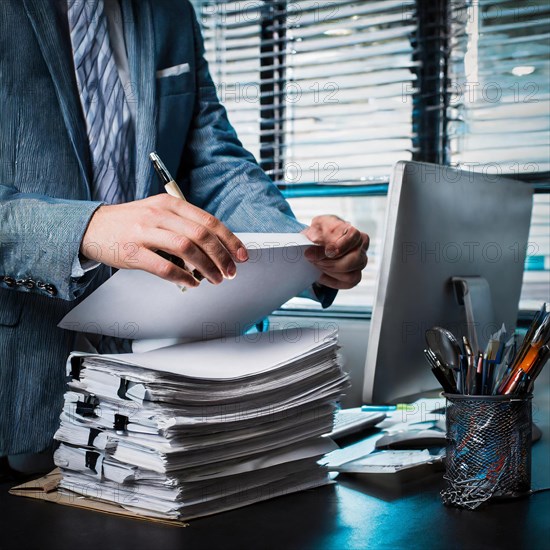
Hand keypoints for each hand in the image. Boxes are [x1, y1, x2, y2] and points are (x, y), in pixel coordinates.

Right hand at [81, 194, 247, 286]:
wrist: (93, 227)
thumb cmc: (131, 223)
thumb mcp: (159, 213)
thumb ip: (184, 224)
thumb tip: (216, 247)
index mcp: (170, 203)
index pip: (208, 221)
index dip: (229, 240)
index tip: (241, 255)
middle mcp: (160, 214)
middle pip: (201, 236)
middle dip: (222, 257)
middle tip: (230, 272)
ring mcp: (145, 232)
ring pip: (187, 250)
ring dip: (207, 268)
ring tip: (215, 280)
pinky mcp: (133, 252)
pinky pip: (165, 268)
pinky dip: (183, 278)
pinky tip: (191, 283)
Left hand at [302, 215, 368, 289]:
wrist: (318, 243)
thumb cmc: (321, 233)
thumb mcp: (316, 227)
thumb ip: (315, 232)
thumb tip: (314, 240)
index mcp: (354, 233)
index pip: (353, 237)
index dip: (340, 246)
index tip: (327, 252)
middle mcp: (361, 248)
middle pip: (355, 259)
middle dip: (331, 263)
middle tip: (314, 260)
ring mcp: (360, 263)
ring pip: (352, 275)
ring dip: (330, 272)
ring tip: (317, 264)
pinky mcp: (355, 276)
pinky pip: (348, 283)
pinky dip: (331, 281)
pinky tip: (321, 274)